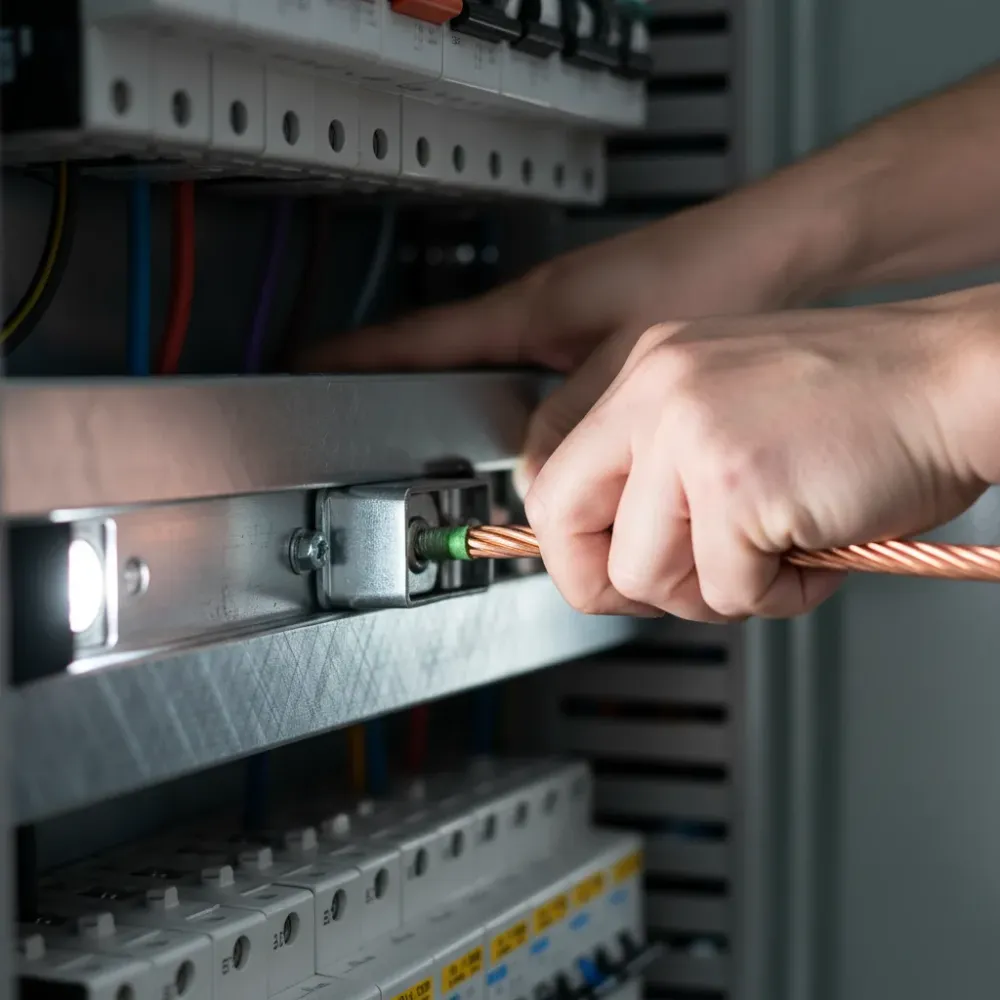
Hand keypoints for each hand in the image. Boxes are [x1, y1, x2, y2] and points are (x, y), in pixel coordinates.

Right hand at [298, 193, 829, 490]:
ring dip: (502, 442)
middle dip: (426, 420)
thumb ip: (574, 426)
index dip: (355, 360)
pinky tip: (567, 464)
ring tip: (490, 479)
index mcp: (528, 313)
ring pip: (508, 401)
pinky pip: (553, 404)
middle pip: (453, 379)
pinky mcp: (599, 350)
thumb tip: (537, 484)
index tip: (303, 372)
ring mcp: (564, 334)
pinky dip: (551, 437)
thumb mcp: (630, 365)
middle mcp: (537, 321)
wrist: (776, 254)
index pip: (417, 340)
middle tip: (402, 460)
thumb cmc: (714, 279)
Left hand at [524, 288, 999, 620]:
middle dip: (617, 585)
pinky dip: (780, 592)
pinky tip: (815, 547)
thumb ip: (666, 471)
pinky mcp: (736, 482)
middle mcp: (656, 392)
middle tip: (683, 586)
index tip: (603, 573)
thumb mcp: (733, 412)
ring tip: (776, 553)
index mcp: (648, 372)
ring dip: (718, 590)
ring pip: (646, 575)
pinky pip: (729, 589)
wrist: (957, 380)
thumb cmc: (865, 405)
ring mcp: (691, 434)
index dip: (571, 547)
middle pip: (564, 527)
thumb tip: (621, 552)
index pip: (551, 477)